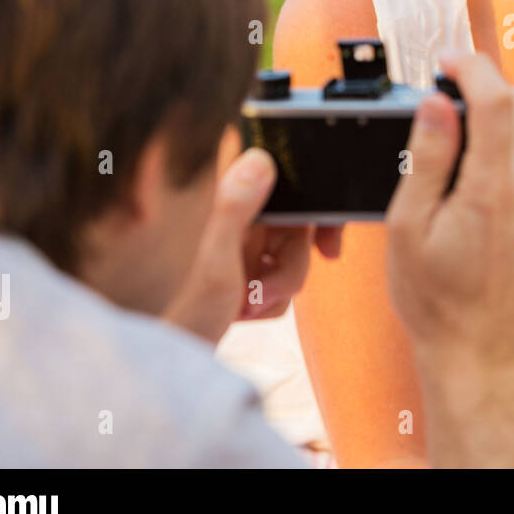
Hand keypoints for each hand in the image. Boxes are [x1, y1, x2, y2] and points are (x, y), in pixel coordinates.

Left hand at [163, 137, 340, 342]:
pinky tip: (247, 312)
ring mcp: (244, 247)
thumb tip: (259, 158)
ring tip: (248, 308)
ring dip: (280, 289)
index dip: (319, 214)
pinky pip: (283, 281)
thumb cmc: (194, 313)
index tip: (329, 250)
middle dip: (292, 267)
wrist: (184, 355)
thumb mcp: (218, 259)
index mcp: (233, 206)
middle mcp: (240, 222)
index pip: (289, 189)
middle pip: (298, 232)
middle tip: (266, 292)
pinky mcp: (246, 272)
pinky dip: (273, 301)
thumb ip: (235, 208)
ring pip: (293, 258)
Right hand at [385, 49, 513, 365]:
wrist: (479, 355)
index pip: (497, 100)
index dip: (471, 67)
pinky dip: (508, 171)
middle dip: (484, 93)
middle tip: (446, 103)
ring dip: (495, 136)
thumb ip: (427, 158)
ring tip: (453, 171)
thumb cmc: (434, 299)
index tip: (447, 62)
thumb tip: (439, 103)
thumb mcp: (409, 227)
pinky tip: (478, 207)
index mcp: (495, 190)